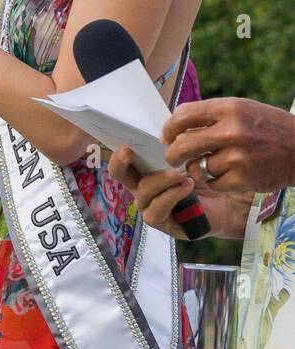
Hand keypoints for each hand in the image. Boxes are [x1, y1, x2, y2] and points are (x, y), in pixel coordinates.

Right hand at [109, 147, 250, 240]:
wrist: (229, 203)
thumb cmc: (207, 176)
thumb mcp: (192, 155)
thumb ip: (176, 144)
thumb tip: (167, 127)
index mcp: (145, 167)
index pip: (123, 158)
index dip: (119, 151)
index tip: (126, 145)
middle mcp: (141, 185)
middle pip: (119, 175)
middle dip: (121, 163)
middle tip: (129, 152)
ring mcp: (148, 204)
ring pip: (143, 191)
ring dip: (162, 179)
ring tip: (184, 173)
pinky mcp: (160, 221)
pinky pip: (155, 210)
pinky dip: (171, 196)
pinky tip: (187, 187)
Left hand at [162, 98, 294, 193]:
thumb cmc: (268, 128)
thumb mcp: (242, 109)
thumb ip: (210, 115)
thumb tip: (174, 127)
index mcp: (230, 109)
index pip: (183, 116)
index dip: (169, 128)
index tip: (167, 136)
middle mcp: (233, 131)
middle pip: (182, 144)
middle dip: (172, 153)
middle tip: (173, 157)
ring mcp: (238, 157)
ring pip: (196, 166)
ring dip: (196, 168)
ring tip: (205, 165)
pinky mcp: (243, 179)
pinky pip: (211, 183)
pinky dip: (213, 181)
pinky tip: (223, 175)